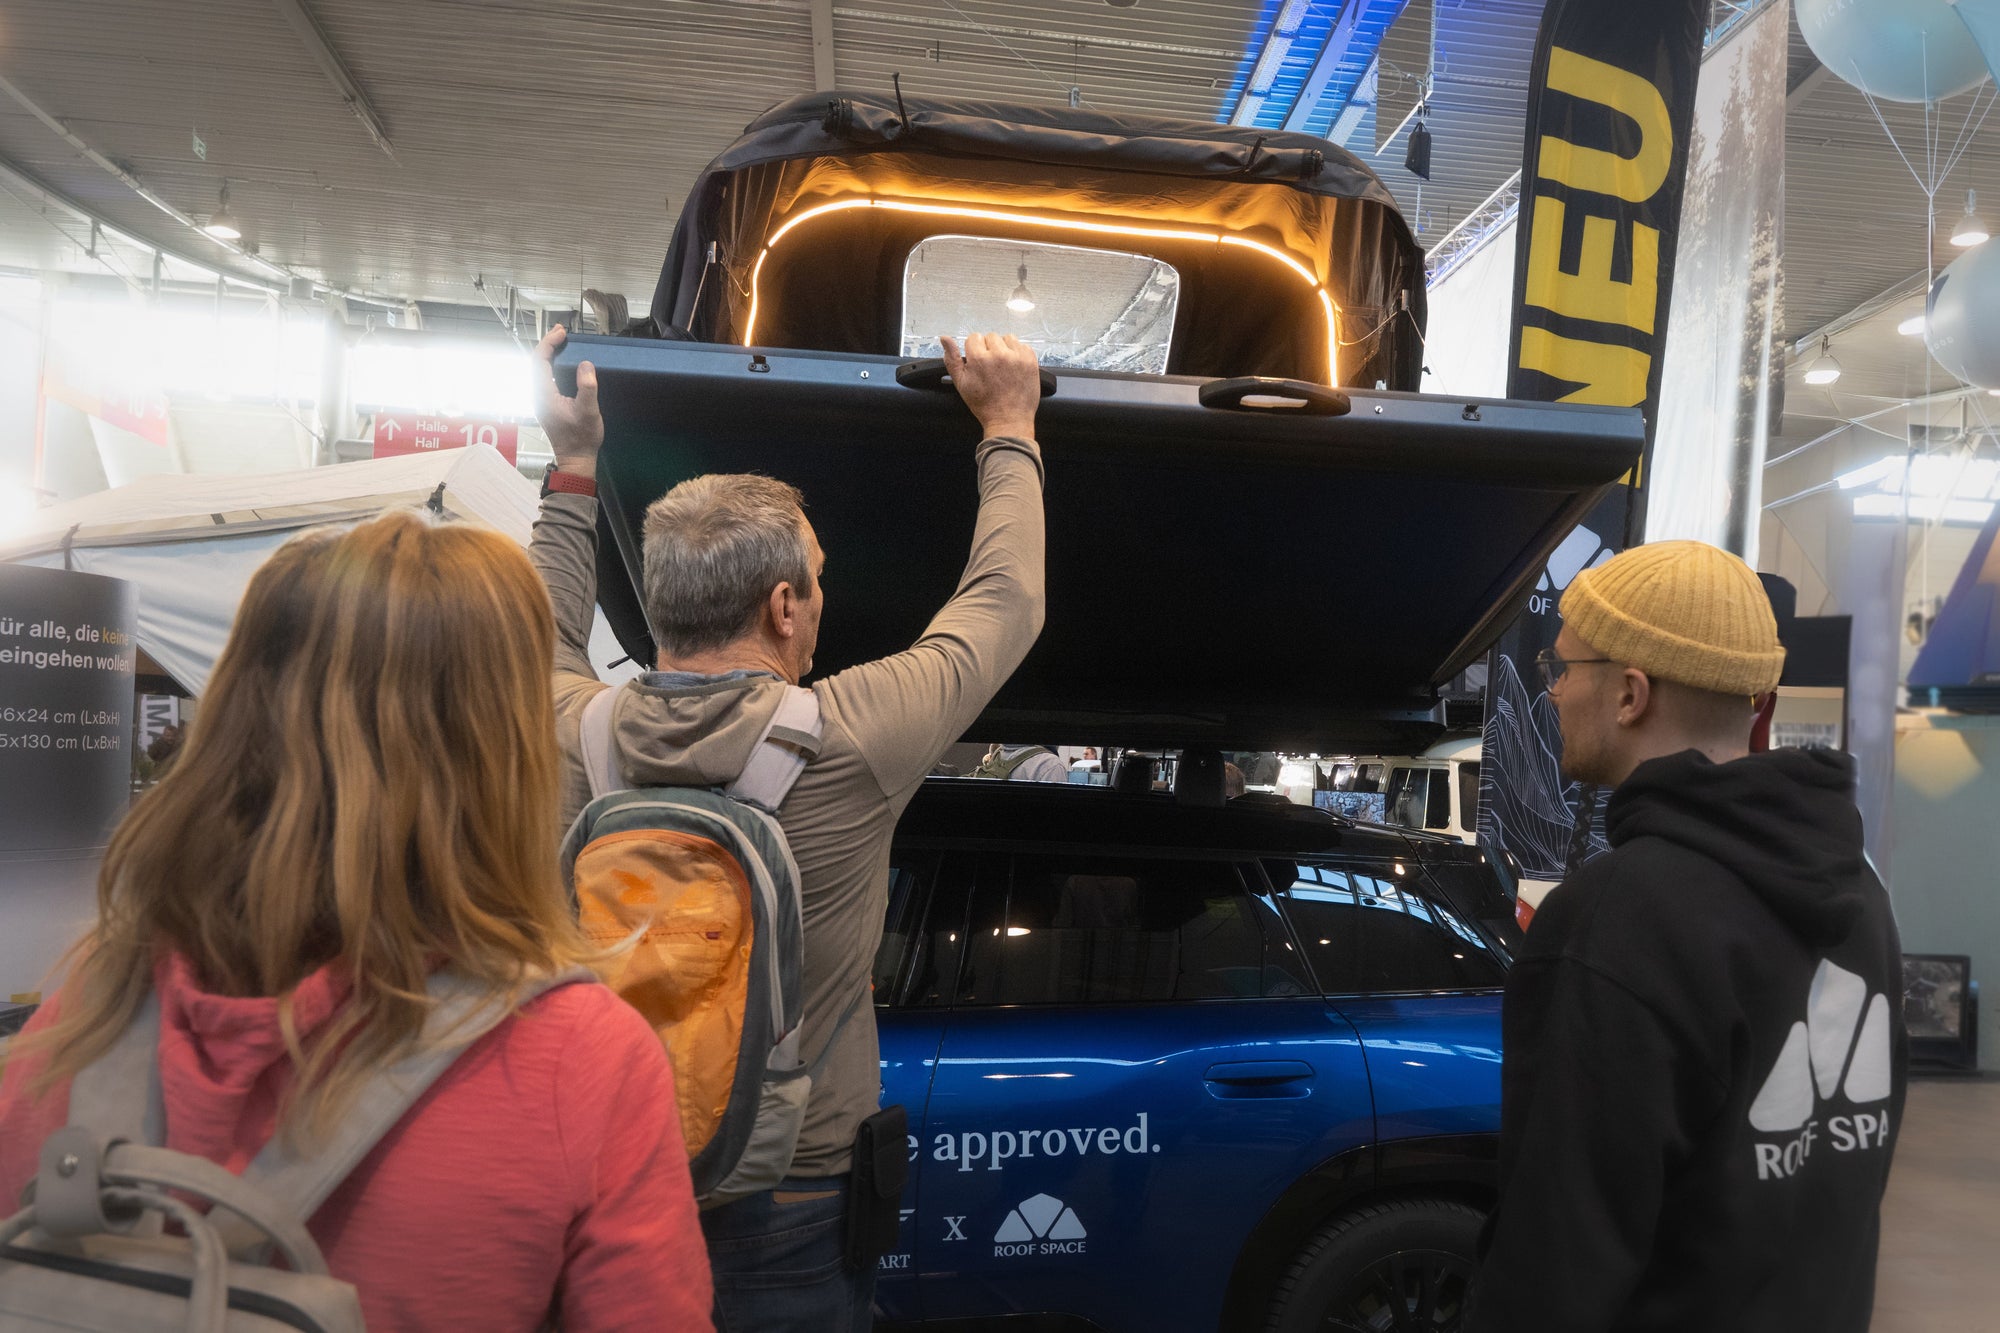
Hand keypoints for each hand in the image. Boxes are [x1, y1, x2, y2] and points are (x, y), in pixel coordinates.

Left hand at [533, 324, 602, 479]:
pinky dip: (552, 363)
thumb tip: (585, 365)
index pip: (539, 361)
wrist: (576, 458)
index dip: (548, 343)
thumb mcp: (589, 412)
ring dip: (548, 352)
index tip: (562, 333)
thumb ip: (587, 387)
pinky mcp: (547, 402)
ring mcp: (541, 399)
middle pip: (536, 362)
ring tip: (561, 340)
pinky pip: (544, 376)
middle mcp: (538, 394)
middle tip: (562, 331)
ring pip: (539, 368)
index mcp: (544, 394)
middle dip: (547, 343)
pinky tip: (562, 360)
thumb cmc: (582, 438)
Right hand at [941, 333, 1039, 442]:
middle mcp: (999, 354)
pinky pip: (1023, 345)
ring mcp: (1017, 356)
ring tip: (1003, 365)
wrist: (1009, 420)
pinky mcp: (1030, 360)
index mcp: (979, 359)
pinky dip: (1018, 353)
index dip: (975, 350)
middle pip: (991, 337)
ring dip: (1005, 348)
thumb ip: (952, 359)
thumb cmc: (984, 405)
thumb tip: (944, 338)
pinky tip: (1014, 367)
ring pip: (1007, 338)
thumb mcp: (961, 384)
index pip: (974, 337)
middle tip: (991, 367)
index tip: (979, 362)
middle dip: (989, 349)